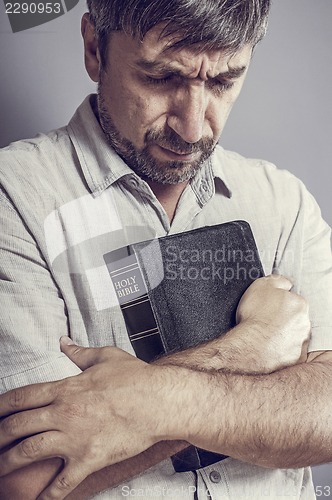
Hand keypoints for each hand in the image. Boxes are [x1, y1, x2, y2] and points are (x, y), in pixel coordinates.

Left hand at [0, 343, 166, 498]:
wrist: (159, 400)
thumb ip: (80, 351)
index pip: (22, 397)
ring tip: (0, 470)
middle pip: (18, 425)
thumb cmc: (135, 378)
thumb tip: (64, 342)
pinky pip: (62, 482)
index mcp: (66, 388)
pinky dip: (47, 495)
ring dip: (9, 463)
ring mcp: (74, 437)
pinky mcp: (89, 458)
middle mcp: (64, 413)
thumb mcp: (105, 356)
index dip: (1, 406)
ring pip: (29, 452)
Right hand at [232, 274, 310, 372]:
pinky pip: (291, 351)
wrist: (250, 346)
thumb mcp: (261, 286)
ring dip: (284, 335)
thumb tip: (286, 282)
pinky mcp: (296, 357)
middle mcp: (305, 323)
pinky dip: (282, 350)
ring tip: (266, 336)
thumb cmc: (255, 316)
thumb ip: (277, 281)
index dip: (278, 304)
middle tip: (266, 322)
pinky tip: (270, 347)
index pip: (292, 300)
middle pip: (295, 318)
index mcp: (299, 304)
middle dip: (283, 319)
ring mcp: (302, 341)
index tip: (268, 308)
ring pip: (294, 335)